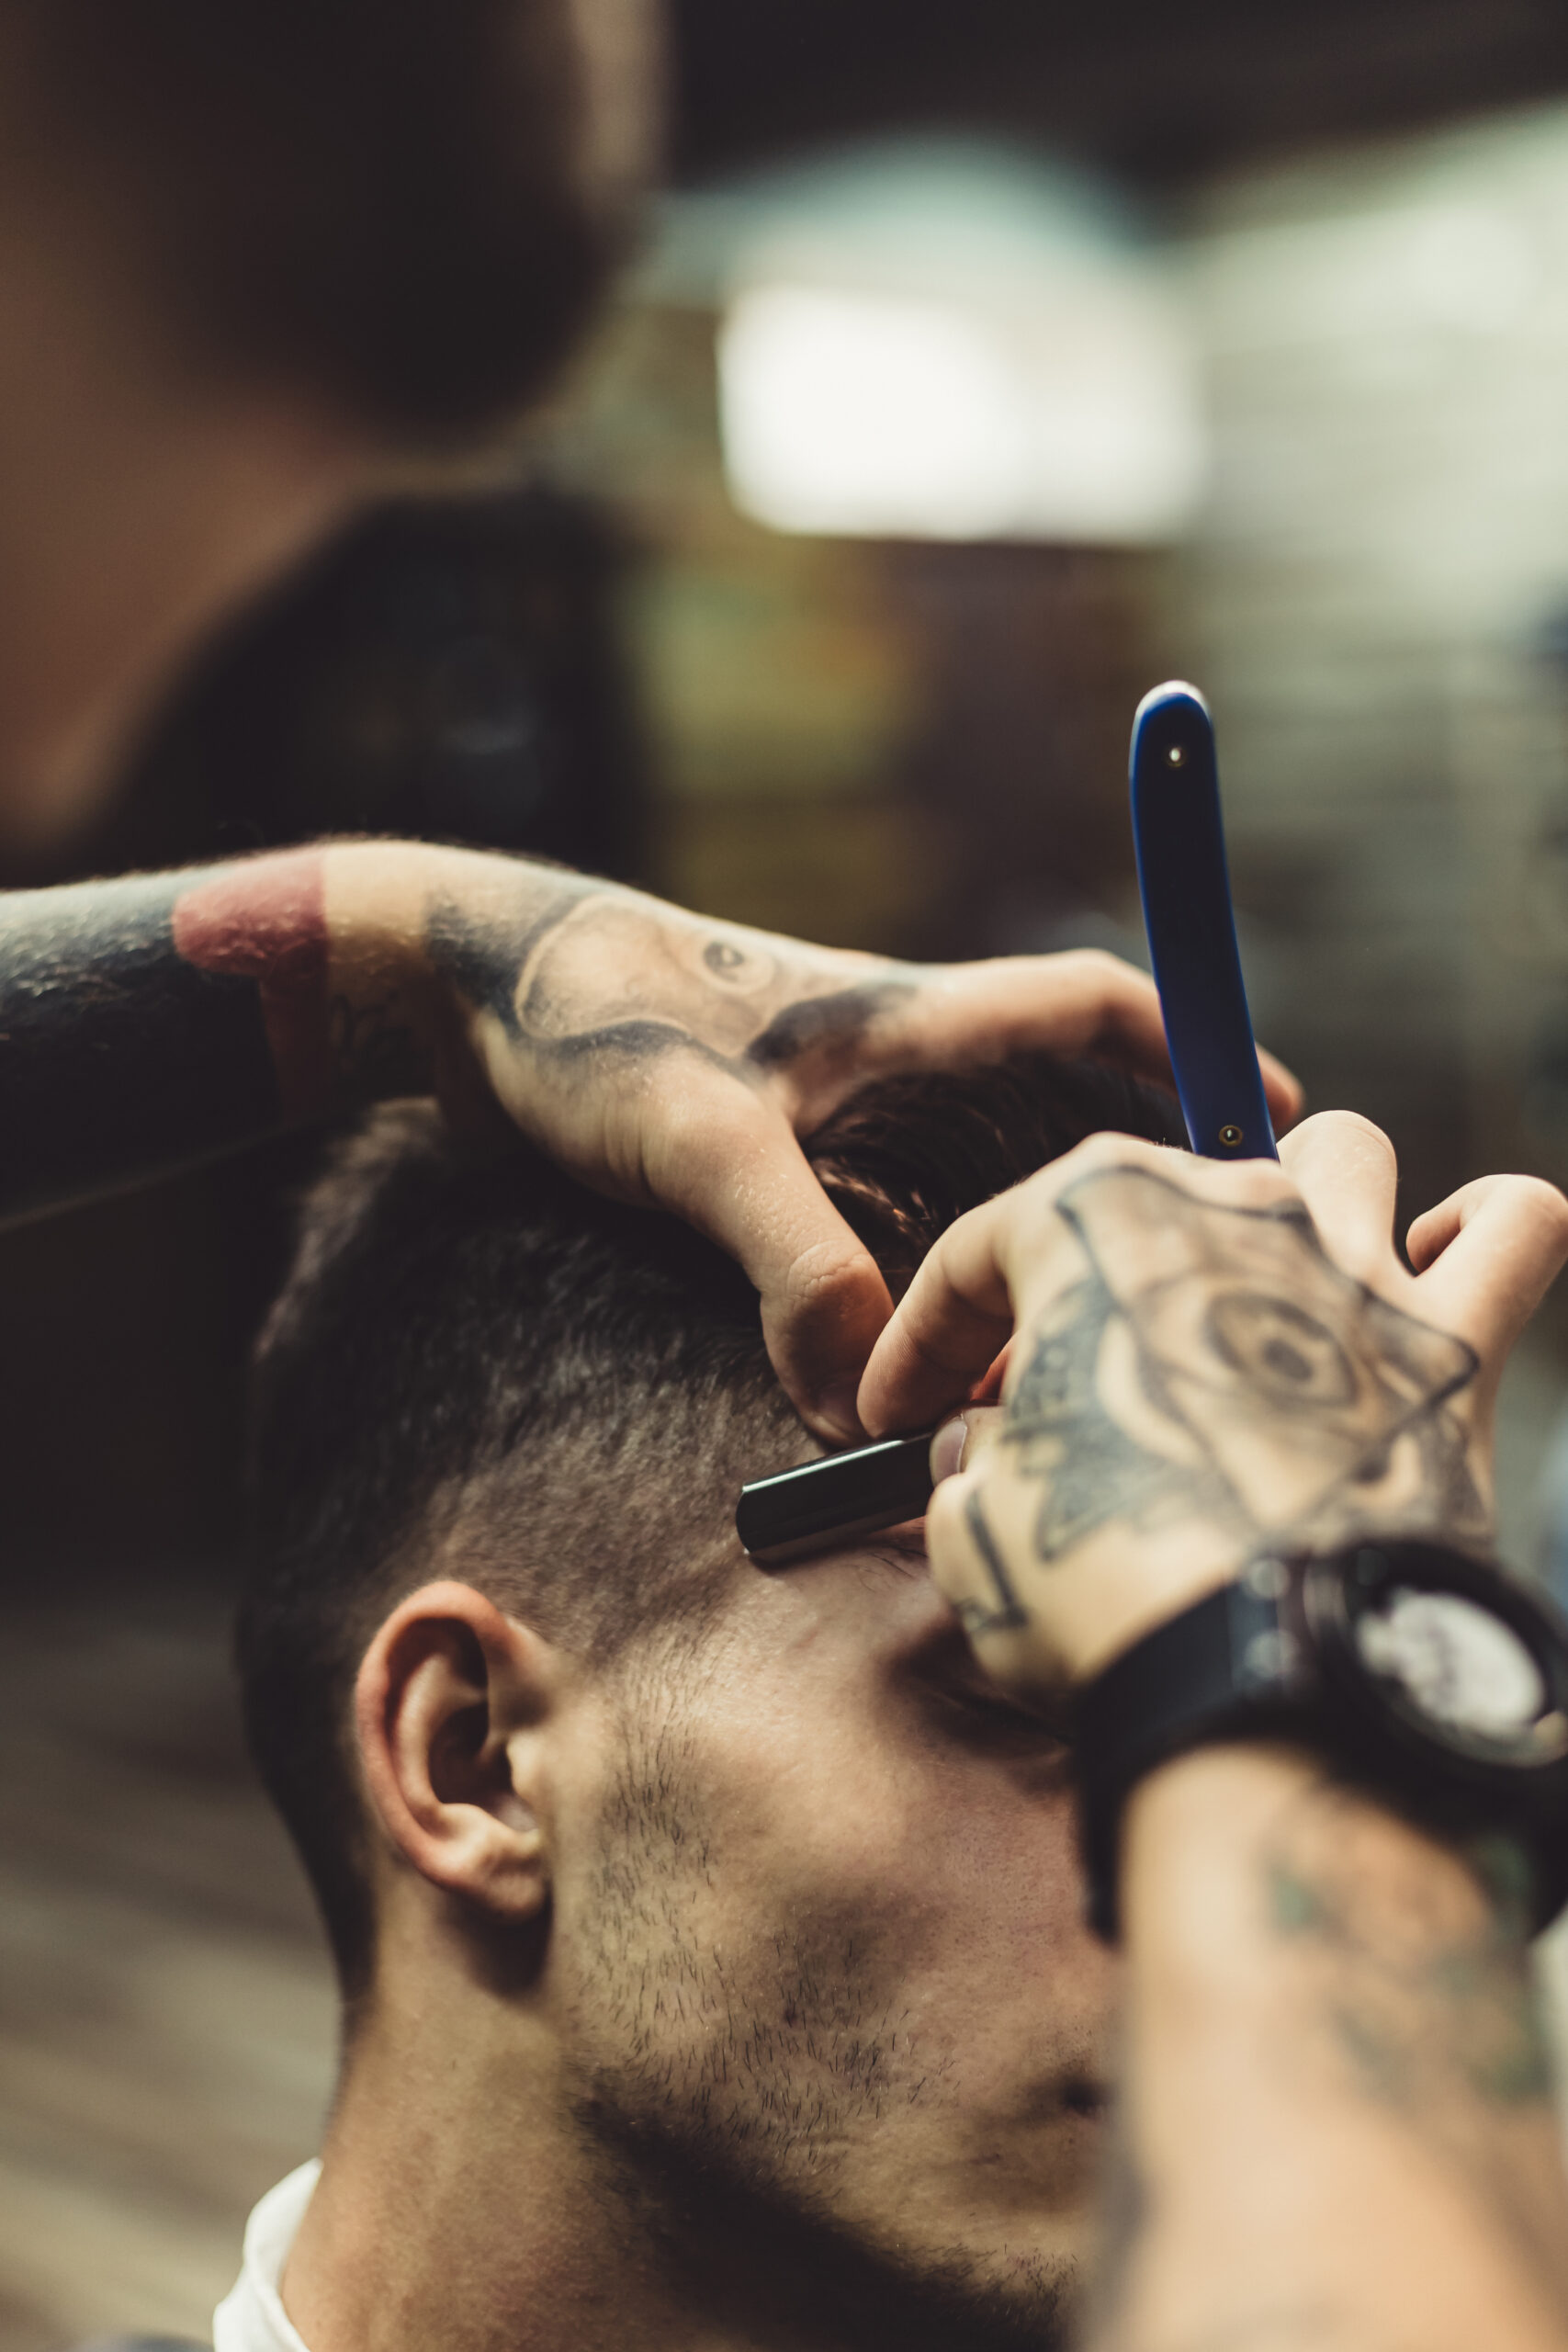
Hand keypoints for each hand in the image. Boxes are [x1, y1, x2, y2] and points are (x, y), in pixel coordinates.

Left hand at [395, 847, 1300, 1440]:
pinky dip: (905, 1277)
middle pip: (1041, 1109)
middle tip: (1168, 1278)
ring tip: (1051, 1343)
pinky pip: (869, 1218)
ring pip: (957, 1176)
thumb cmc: (587, 1020)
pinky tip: (907, 1348)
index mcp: (899, 1015)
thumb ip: (798, 1265)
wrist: (455, 988)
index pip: (1087, 1005)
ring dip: (1003, 1246)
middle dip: (1109, 1183)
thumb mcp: (703, 1143)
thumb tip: (866, 1400)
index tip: (1272, 1111)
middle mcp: (875, 1055)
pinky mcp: (751, 1148)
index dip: (1190, 1045)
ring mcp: (815, 1104)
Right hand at [857, 1112, 1567, 1701]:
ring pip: (1344, 1155)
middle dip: (1093, 1286)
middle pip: (1152, 1195)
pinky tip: (1435, 1278)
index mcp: (1093, 1217)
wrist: (1267, 1675)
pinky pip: (1516, 1225)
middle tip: (1052, 1395)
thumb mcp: (978, 1521)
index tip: (907, 1405)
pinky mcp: (1460, 1348)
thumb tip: (991, 1455)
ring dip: (1292, 1211)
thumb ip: (975, 1462)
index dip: (928, 1336)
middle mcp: (1236, 1208)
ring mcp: (1355, 1267)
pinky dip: (1481, 1236)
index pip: (984, 1247)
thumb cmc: (1106, 1588)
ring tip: (1253, 1297)